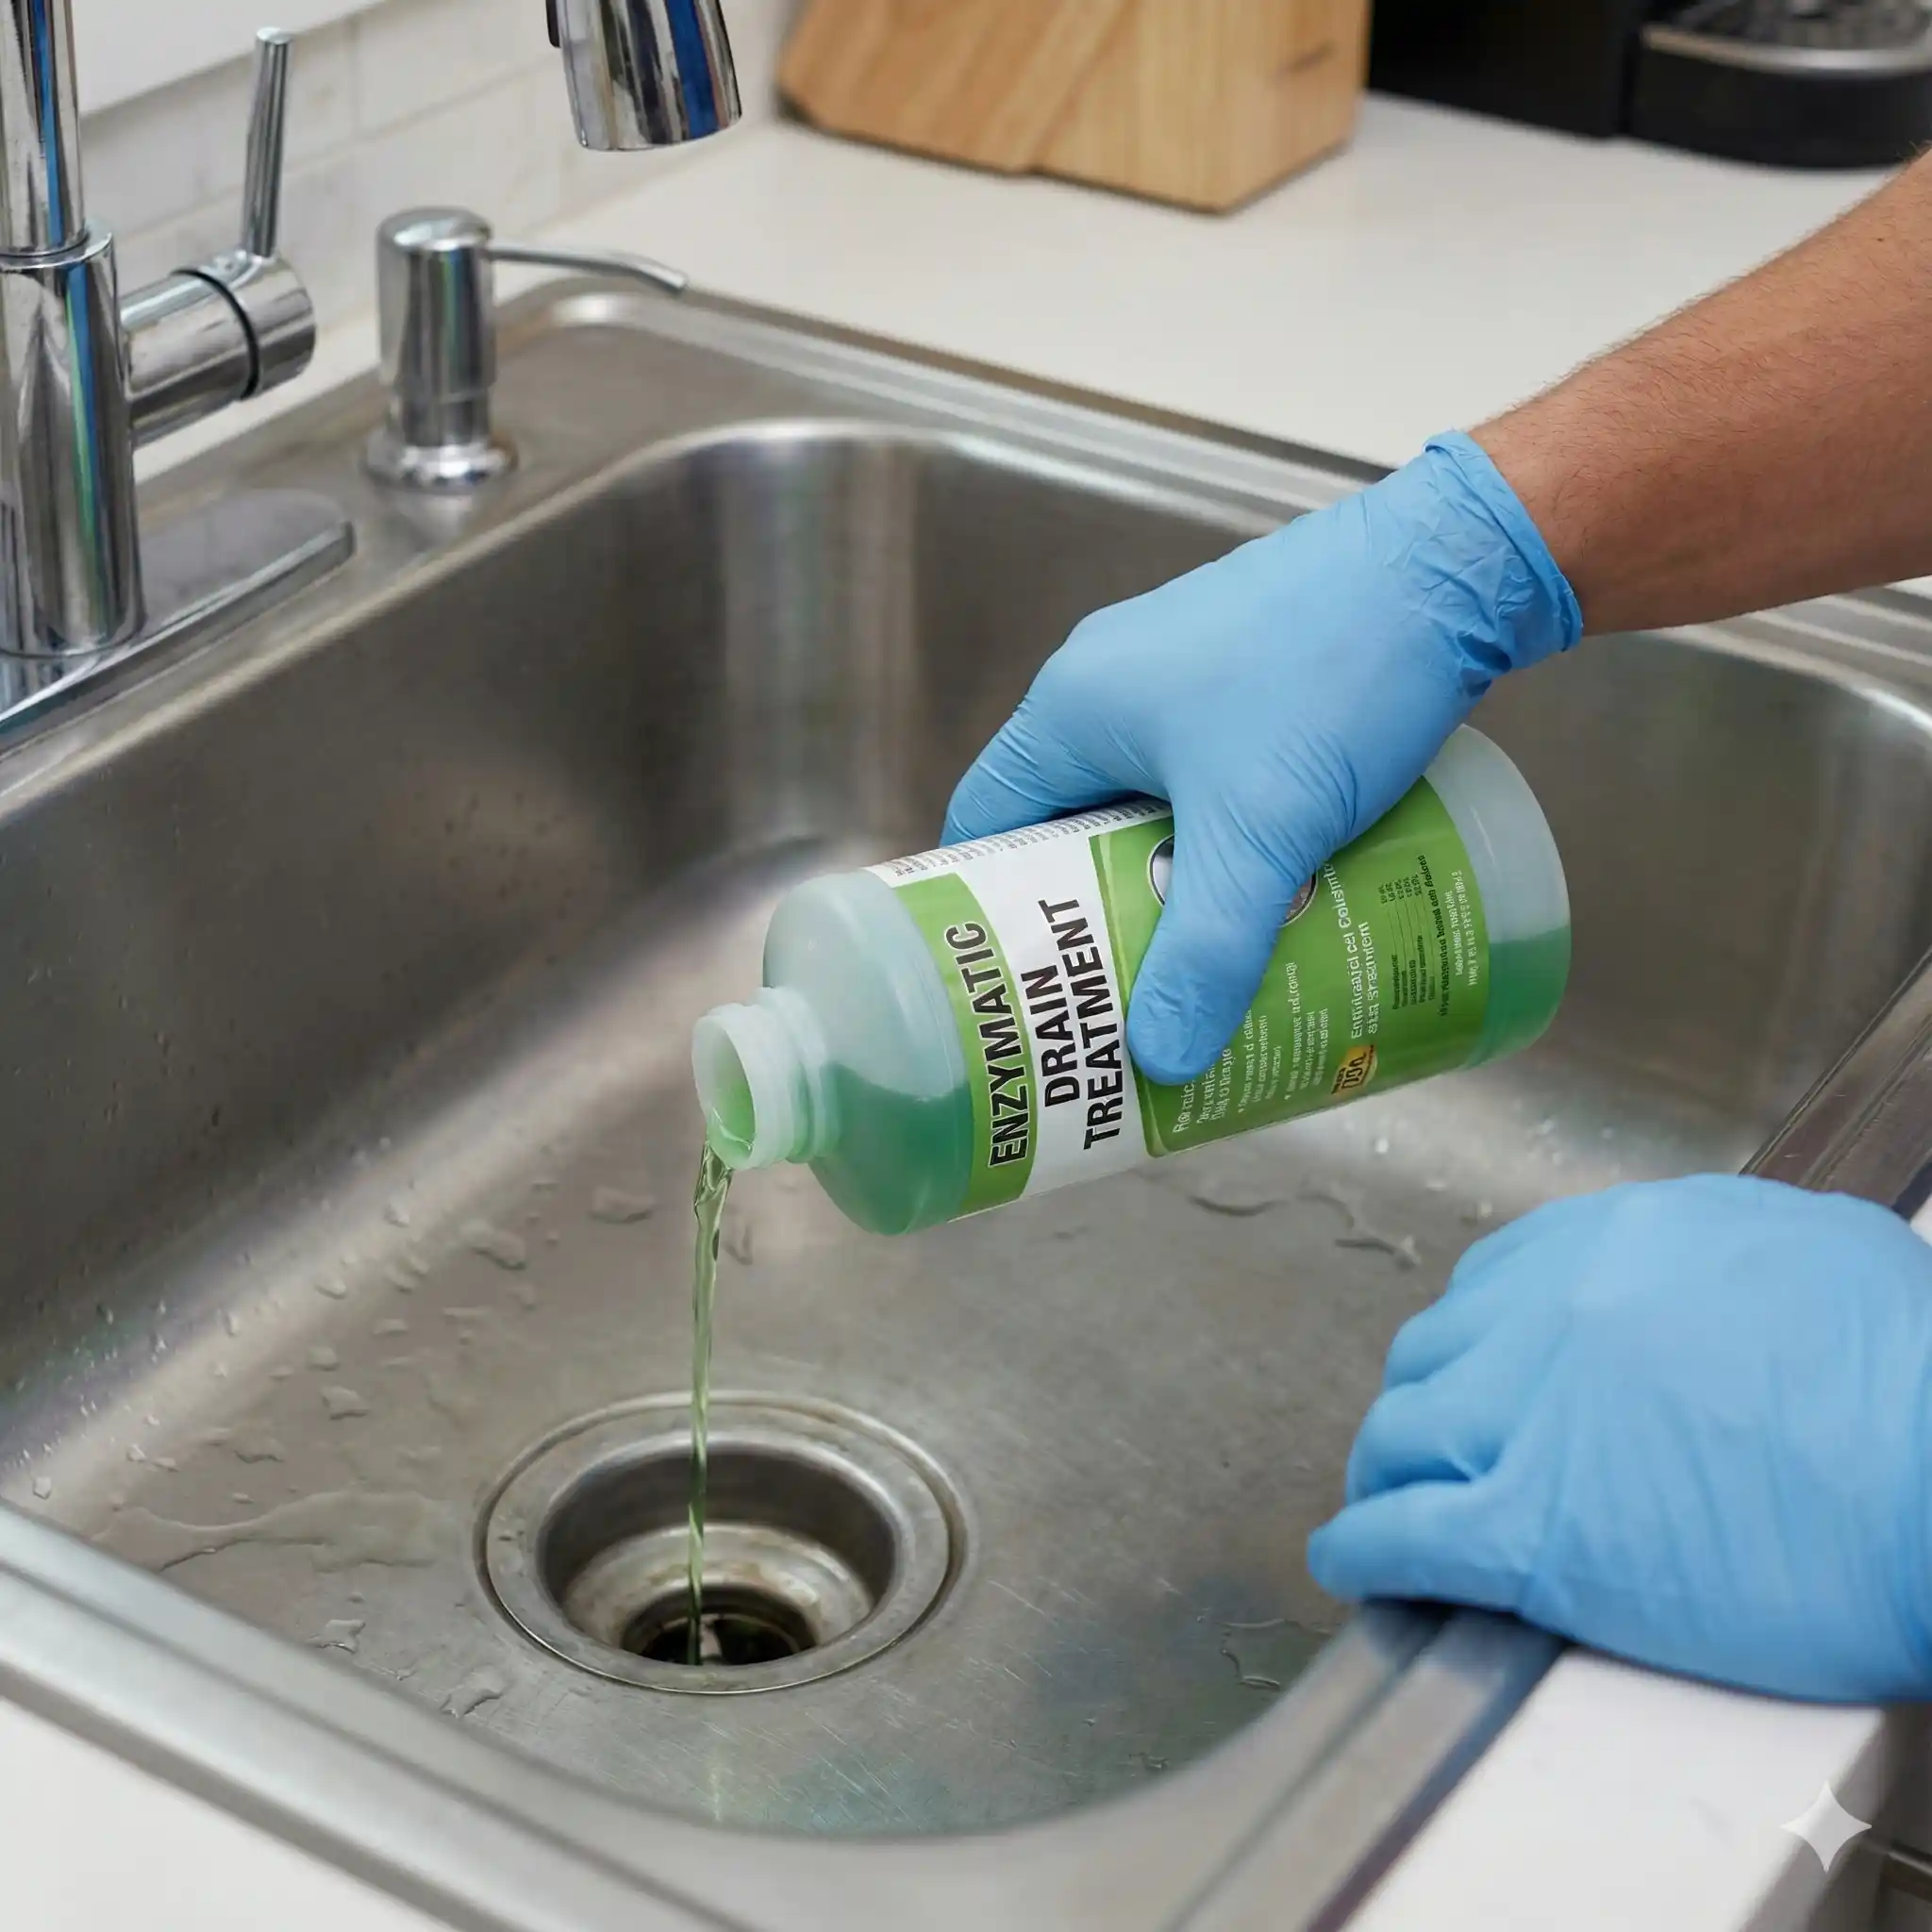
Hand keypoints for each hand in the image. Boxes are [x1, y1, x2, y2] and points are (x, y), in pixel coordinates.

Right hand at [943, 432, 1579, 1083]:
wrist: (1459, 564)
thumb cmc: (1336, 669)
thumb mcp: (1261, 831)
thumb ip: (1209, 950)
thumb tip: (1163, 1057)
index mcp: (1073, 707)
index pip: (986, 825)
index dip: (991, 913)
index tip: (1017, 986)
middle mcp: (1113, 684)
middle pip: (1067, 828)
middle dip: (1092, 919)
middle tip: (1113, 1004)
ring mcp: (1183, 677)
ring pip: (1146, 810)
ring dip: (1164, 888)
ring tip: (1192, 974)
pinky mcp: (1250, 680)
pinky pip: (1205, 786)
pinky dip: (1217, 848)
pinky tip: (1264, 901)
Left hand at [1308, 1176, 1931, 1702]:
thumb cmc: (1911, 1375)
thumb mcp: (1809, 1253)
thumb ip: (1720, 1257)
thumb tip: (1703, 1281)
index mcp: (1608, 1243)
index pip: (1491, 1286)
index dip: (1475, 1343)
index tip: (1474, 1375)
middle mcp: (1541, 1315)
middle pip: (1432, 1358)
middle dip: (1423, 1405)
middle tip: (1428, 1450)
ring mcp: (1522, 1419)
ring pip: (1399, 1437)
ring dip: (1382, 1474)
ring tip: (1382, 1507)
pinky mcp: (1527, 1530)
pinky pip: (1401, 1535)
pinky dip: (1361, 1550)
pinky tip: (1350, 1565)